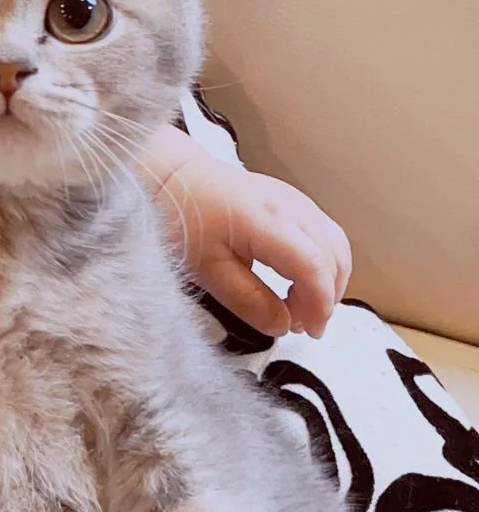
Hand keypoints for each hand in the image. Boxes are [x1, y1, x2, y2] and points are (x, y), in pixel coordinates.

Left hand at [139, 128, 350, 338]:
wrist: (175, 179)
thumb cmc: (185, 221)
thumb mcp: (208, 270)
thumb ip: (248, 300)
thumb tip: (283, 325)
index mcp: (268, 221)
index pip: (313, 266)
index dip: (319, 304)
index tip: (309, 331)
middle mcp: (291, 206)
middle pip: (333, 256)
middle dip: (326, 297)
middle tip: (302, 326)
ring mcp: (297, 200)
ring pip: (336, 245)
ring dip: (328, 281)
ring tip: (300, 309)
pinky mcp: (295, 201)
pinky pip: (325, 234)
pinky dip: (323, 264)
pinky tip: (298, 283)